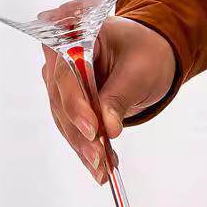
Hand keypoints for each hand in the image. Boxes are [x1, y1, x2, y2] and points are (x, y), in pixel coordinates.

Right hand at [41, 17, 176, 183]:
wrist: (148, 55)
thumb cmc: (145, 52)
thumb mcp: (139, 70)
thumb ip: (120, 96)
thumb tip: (107, 128)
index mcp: (75, 35)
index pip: (67, 73)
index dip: (76, 104)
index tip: (93, 130)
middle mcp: (59, 57)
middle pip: (61, 99)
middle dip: (80, 132)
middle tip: (99, 158)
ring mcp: (60, 81)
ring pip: (63, 118)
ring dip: (82, 146)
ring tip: (101, 170)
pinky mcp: (66, 101)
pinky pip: (71, 126)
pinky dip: (85, 148)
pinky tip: (99, 168)